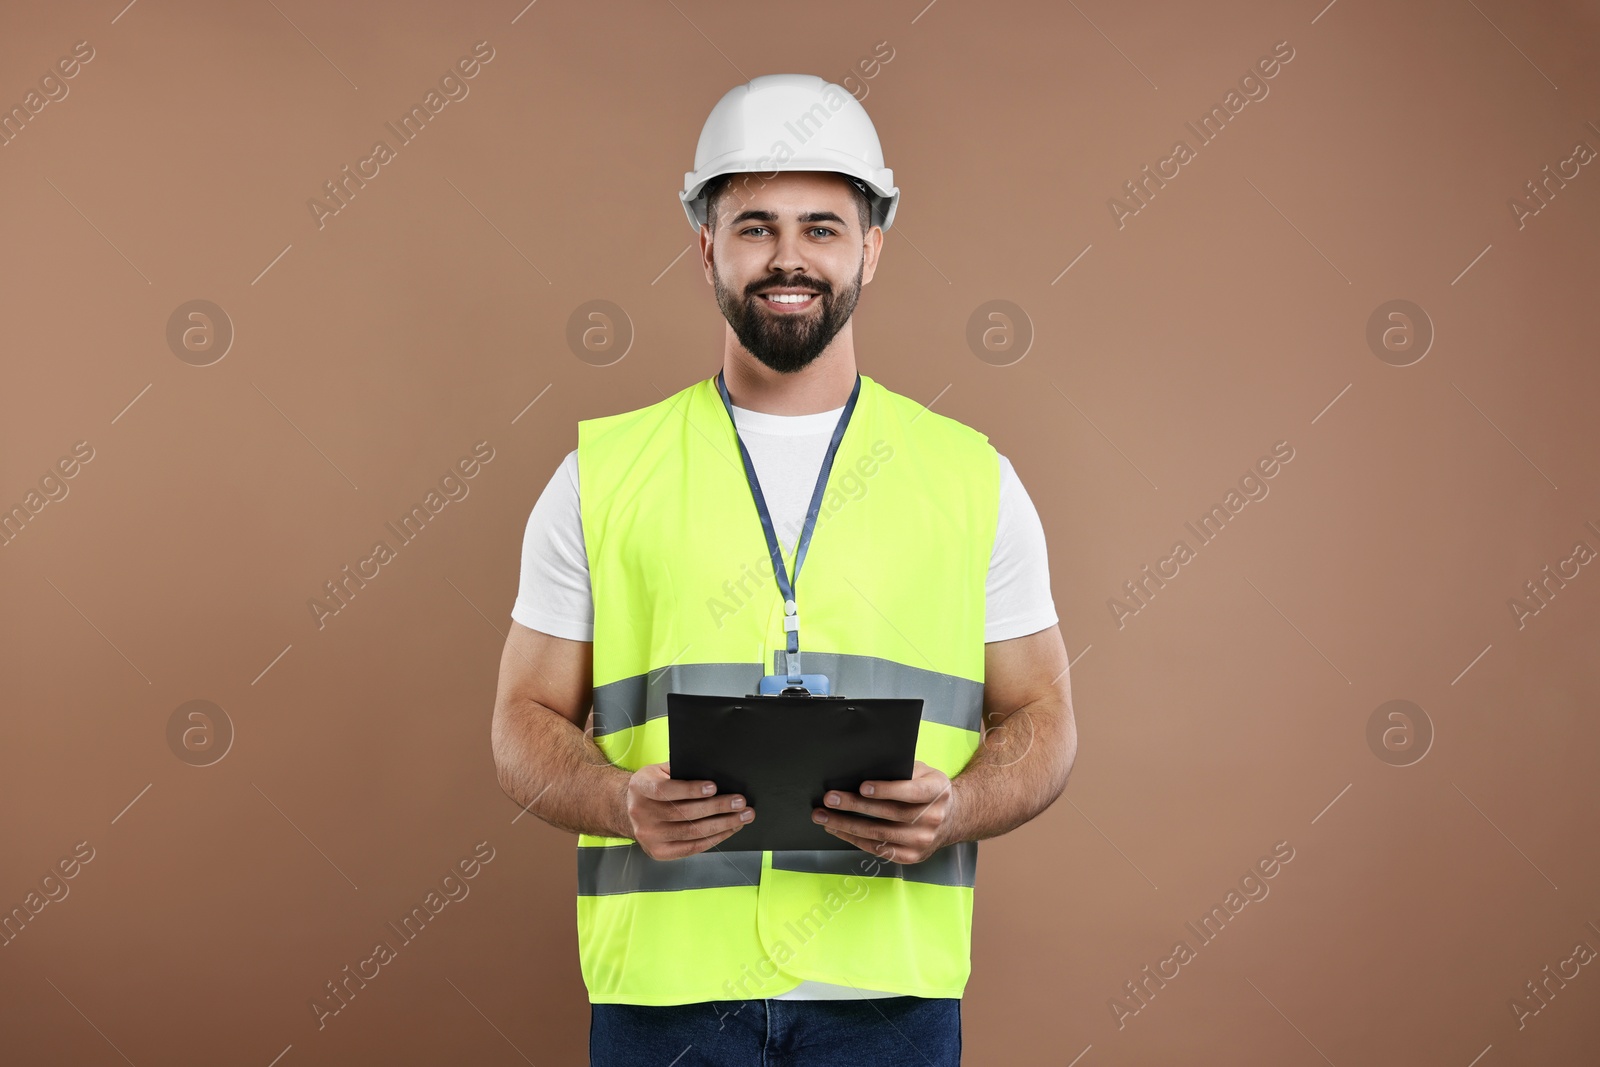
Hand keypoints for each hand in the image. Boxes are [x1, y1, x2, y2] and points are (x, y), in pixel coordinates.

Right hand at [624, 761, 753, 859]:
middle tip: (740, 802)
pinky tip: (728, 830)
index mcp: (640, 787)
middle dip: (717, 808)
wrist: (630, 809)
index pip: (665, 790)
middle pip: (683, 813)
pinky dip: (713, 839)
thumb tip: (715, 771)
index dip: (690, 789)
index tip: (714, 787)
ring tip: (741, 817)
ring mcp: (648, 836)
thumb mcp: (660, 771)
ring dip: (721, 825)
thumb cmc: (654, 786)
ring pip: (691, 832)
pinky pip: (691, 847)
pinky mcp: (658, 852)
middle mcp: (640, 813)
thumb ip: (681, 771)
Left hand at [812, 760, 954, 863]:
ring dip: (847, 825)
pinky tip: (838, 830)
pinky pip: (878, 849)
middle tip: (830, 799)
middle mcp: (932, 819)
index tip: (862, 786)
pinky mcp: (912, 856)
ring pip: (879, 834)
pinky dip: (855, 839)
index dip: (886, 790)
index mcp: (937, 792)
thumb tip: (864, 768)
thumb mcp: (924, 773)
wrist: (952, 819)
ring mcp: (922, 841)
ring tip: (824, 816)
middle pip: (889, 814)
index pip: (911, 792)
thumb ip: (902, 771)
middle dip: (855, 806)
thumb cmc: (929, 790)